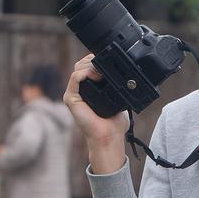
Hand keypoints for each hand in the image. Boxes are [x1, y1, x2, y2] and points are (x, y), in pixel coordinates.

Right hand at [64, 55, 130, 174]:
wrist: (109, 136)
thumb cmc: (114, 124)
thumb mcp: (119, 101)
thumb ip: (118, 89)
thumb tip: (127, 78)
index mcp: (89, 90)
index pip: (87, 67)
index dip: (96, 61)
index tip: (108, 61)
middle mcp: (79, 90)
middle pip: (80, 65)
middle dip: (93, 60)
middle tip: (105, 64)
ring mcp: (73, 94)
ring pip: (77, 69)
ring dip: (90, 65)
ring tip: (102, 72)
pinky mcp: (70, 98)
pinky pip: (75, 78)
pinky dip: (86, 73)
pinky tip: (97, 76)